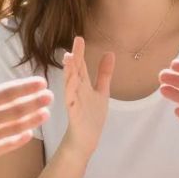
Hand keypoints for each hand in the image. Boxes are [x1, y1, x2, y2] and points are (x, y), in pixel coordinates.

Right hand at [0, 46, 51, 176]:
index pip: (8, 93)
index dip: (26, 87)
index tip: (41, 82)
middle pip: (17, 110)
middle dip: (36, 102)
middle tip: (51, 96)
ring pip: (15, 128)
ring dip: (32, 120)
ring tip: (46, 113)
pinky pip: (6, 147)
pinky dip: (19, 140)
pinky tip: (29, 134)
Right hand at [60, 36, 114, 157]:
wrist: (86, 139)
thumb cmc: (91, 116)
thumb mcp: (101, 91)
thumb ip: (104, 73)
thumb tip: (110, 53)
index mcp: (83, 85)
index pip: (81, 66)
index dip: (80, 53)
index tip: (79, 38)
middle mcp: (76, 90)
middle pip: (75, 71)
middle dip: (75, 57)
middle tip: (76, 41)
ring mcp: (74, 102)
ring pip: (70, 84)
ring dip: (69, 71)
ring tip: (68, 58)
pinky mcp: (74, 114)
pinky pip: (71, 102)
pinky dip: (70, 92)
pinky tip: (70, 83)